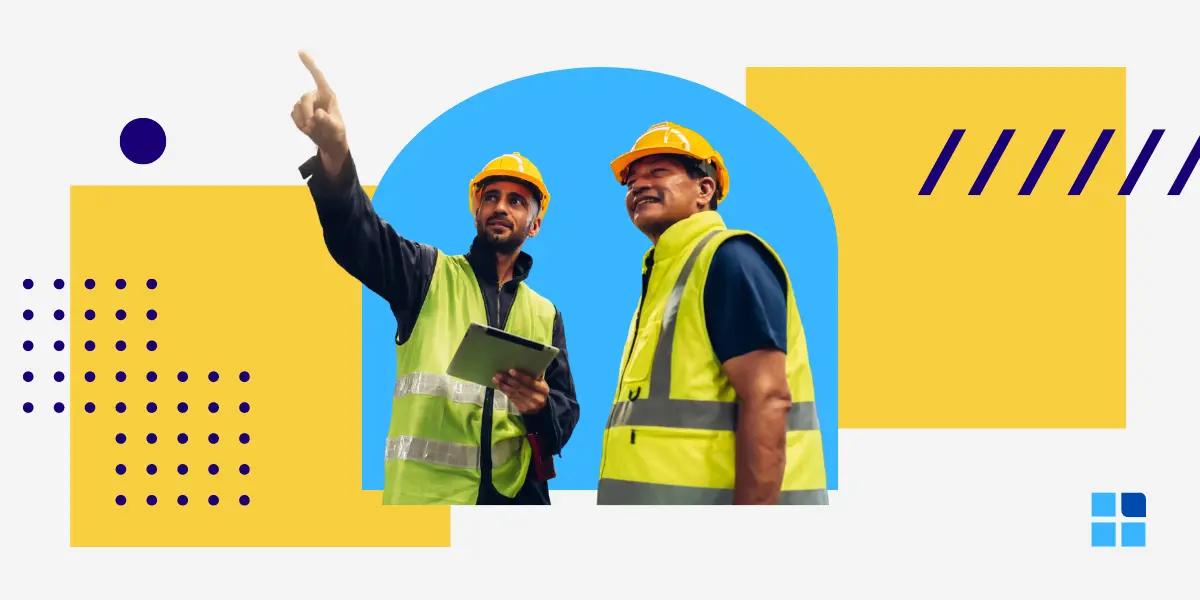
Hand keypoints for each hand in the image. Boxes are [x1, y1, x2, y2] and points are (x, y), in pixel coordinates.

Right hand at [291, 50, 348, 177]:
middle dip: (306, 112)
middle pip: (304, 98)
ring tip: (313, 130)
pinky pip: (293, 115)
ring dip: (303, 121)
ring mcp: (306, 103)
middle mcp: (316, 96)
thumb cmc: (336, 133)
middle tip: (311, 127)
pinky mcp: (298, 111)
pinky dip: (299, 124)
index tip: (300, 51)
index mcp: (328, 95)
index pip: (318, 76)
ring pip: (297, 107)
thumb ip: (328, 121)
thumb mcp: (336, 129)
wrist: (329, 142)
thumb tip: (318, 114)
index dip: (309, 63)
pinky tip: (307, 129)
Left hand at [492, 369, 548, 414]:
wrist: (543, 407)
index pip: (531, 382)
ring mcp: (530, 405)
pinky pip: (512, 399)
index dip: (520, 376)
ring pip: (514, 394)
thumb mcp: (541, 382)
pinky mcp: (523, 409)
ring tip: (496, 379)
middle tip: (499, 374)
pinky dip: (505, 392)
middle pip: (520, 388)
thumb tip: (523, 363)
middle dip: (508, 380)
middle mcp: (537, 398)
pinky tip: (500, 386)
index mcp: (543, 389)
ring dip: (503, 386)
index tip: (511, 371)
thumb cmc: (539, 390)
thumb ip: (535, 375)